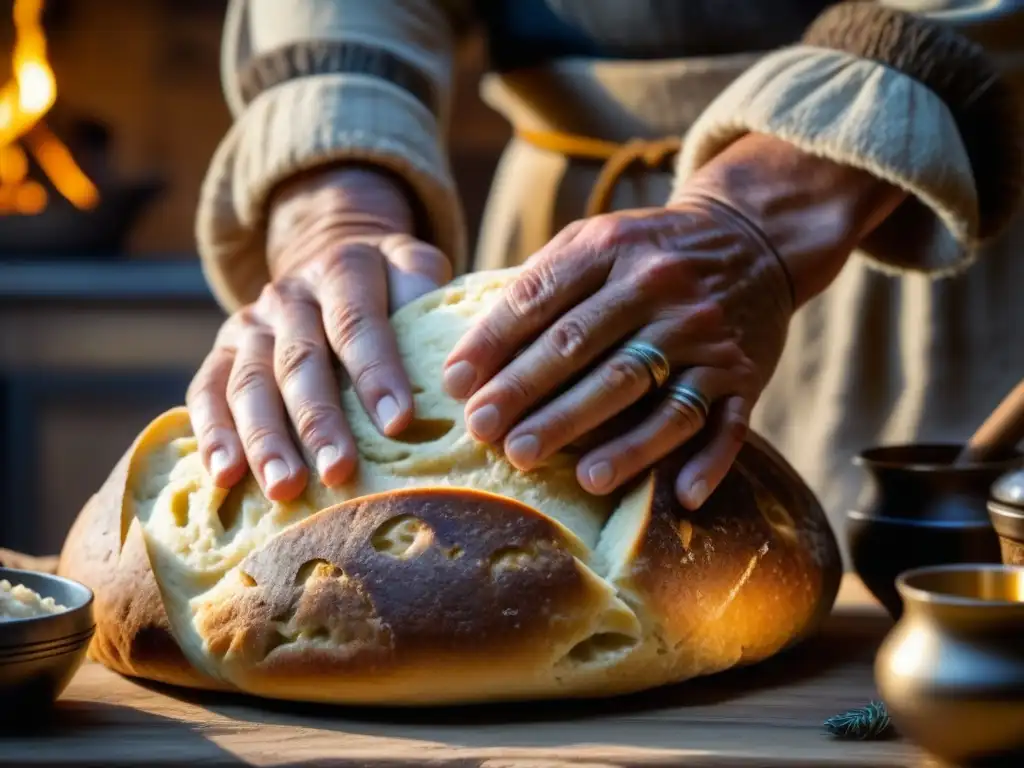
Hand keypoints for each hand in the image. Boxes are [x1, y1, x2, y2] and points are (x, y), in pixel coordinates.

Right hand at [187, 166, 450, 500]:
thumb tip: (459, 364)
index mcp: (345, 269)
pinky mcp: (222, 352)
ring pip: (250, 381)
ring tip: (284, 487)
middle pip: (300, 360)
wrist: (333, 262)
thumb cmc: (392, 289)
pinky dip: (212, 433)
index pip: (359, 322)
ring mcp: (251, 324)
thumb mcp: (417, 272)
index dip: (376, 372)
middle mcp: (290, 294)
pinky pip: (207, 391)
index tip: (398, 422)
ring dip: (265, 438)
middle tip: (339, 471)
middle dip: (319, 420)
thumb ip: (432, 300)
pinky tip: (224, 476)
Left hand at [442, 134, 903, 507]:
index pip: (539, 298)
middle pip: (584, 348)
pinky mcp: (744, 372)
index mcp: (610, 248)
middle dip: (530, 395)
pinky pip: (727, 421)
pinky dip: (708, 460)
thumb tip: (466, 362)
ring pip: (651, 391)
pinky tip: (682, 496)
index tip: (453, 387)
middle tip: (486, 436)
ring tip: (574, 477)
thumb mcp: (595, 242)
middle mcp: (659, 286)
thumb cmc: (647, 255)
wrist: (752, 238)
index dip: (491, 343)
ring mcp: (705, 331)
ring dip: (612, 439)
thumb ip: (539, 286)